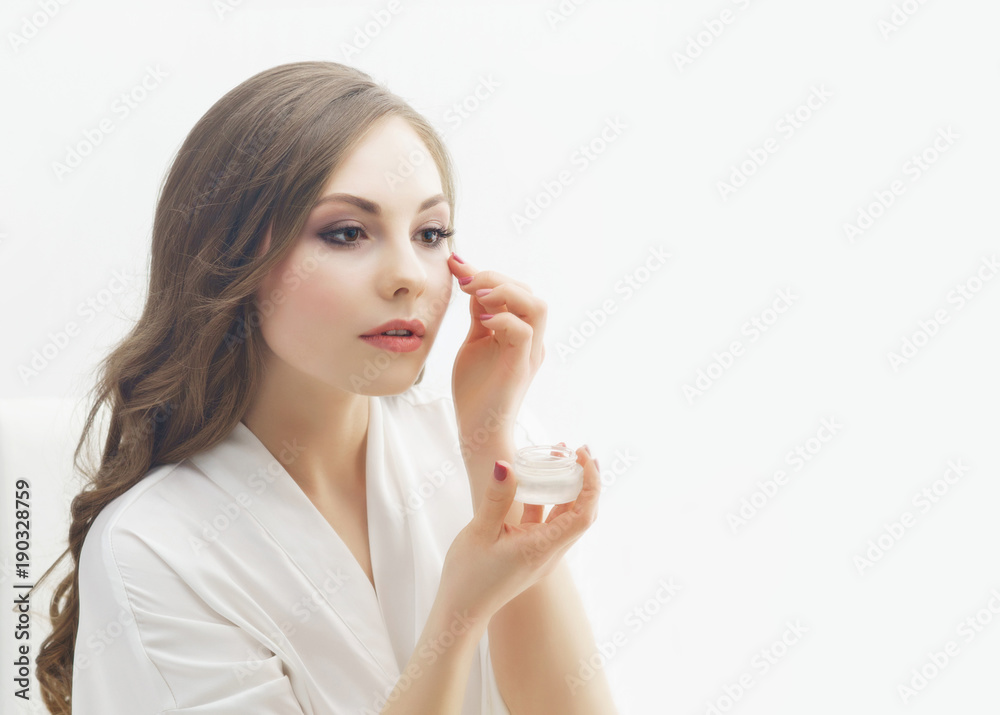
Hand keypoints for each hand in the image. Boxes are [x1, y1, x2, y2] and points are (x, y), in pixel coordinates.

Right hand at [437, 446, 601, 621]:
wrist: (461, 611)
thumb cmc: (468, 577)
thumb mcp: (480, 532)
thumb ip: (497, 497)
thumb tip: (506, 463)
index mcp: (542, 548)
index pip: (583, 513)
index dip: (590, 482)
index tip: (581, 455)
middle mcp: (550, 552)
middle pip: (581, 512)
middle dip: (585, 480)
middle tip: (578, 449)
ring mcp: (541, 554)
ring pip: (564, 516)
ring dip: (566, 487)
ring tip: (560, 456)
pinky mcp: (530, 552)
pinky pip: (546, 521)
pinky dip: (546, 499)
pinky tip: (535, 480)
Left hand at [447, 253, 546, 448]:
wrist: (476, 428)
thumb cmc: (475, 390)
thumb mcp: (475, 342)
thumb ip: (479, 315)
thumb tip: (472, 282)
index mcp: (521, 332)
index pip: (514, 291)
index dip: (486, 273)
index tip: (456, 263)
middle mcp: (531, 340)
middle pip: (528, 292)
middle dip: (495, 278)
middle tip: (465, 282)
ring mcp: (529, 353)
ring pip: (536, 306)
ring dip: (505, 292)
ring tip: (477, 295)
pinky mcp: (521, 366)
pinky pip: (523, 331)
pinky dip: (502, 319)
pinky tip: (481, 321)